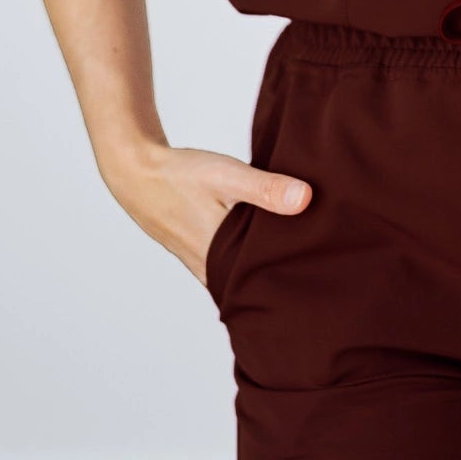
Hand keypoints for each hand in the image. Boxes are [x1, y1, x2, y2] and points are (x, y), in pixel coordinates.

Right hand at [100, 142, 312, 287]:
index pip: (264, 286)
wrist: (137, 173)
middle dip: (283, 282)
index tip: (323, 284)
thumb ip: (265, 189)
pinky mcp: (199, 255)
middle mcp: (212, 270)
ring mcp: (203, 266)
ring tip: (301, 266)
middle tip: (320, 278)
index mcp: (221, 258)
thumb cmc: (180, 175)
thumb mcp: (226, 176)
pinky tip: (266, 251)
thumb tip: (306, 200)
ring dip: (264, 272)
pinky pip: (229, 268)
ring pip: (241, 279)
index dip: (292, 286)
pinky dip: (247, 263)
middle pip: (255, 286)